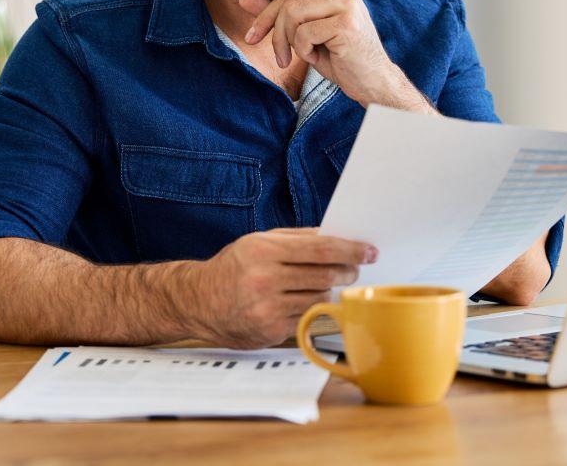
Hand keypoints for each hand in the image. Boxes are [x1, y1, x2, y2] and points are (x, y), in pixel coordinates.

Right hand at [180, 228, 376, 348]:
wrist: (197, 301)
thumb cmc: (232, 267)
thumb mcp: (258, 242)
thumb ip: (297, 238)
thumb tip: (336, 236)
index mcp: (263, 250)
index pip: (320, 249)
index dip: (350, 250)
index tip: (369, 251)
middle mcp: (264, 279)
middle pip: (325, 275)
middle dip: (348, 271)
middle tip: (354, 269)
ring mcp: (267, 308)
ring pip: (320, 298)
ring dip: (329, 290)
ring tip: (323, 283)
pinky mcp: (269, 331)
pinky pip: (306, 318)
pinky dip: (312, 309)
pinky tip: (304, 301)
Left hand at [240, 0, 432, 110]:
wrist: (373, 83)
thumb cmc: (341, 59)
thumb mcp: (305, 35)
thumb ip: (279, 13)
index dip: (265, 15)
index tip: (252, 37)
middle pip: (287, 2)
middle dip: (274, 32)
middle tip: (279, 58)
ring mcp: (346, 3)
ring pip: (292, 15)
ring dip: (289, 43)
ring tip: (304, 57)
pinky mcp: (346, 23)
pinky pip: (304, 33)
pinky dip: (304, 51)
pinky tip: (319, 57)